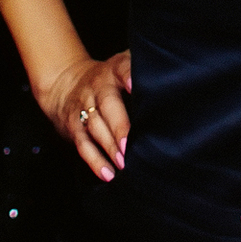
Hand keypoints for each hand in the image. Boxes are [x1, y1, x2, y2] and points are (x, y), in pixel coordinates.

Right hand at [40, 51, 130, 181]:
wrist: (64, 82)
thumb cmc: (110, 80)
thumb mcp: (122, 66)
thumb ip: (143, 75)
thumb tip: (176, 92)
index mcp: (115, 69)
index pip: (122, 68)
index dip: (128, 75)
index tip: (134, 85)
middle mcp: (98, 86)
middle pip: (108, 104)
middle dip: (119, 126)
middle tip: (130, 146)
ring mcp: (83, 106)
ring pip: (95, 127)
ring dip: (109, 146)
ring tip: (124, 164)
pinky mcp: (73, 126)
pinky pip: (83, 145)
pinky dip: (96, 161)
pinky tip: (108, 175)